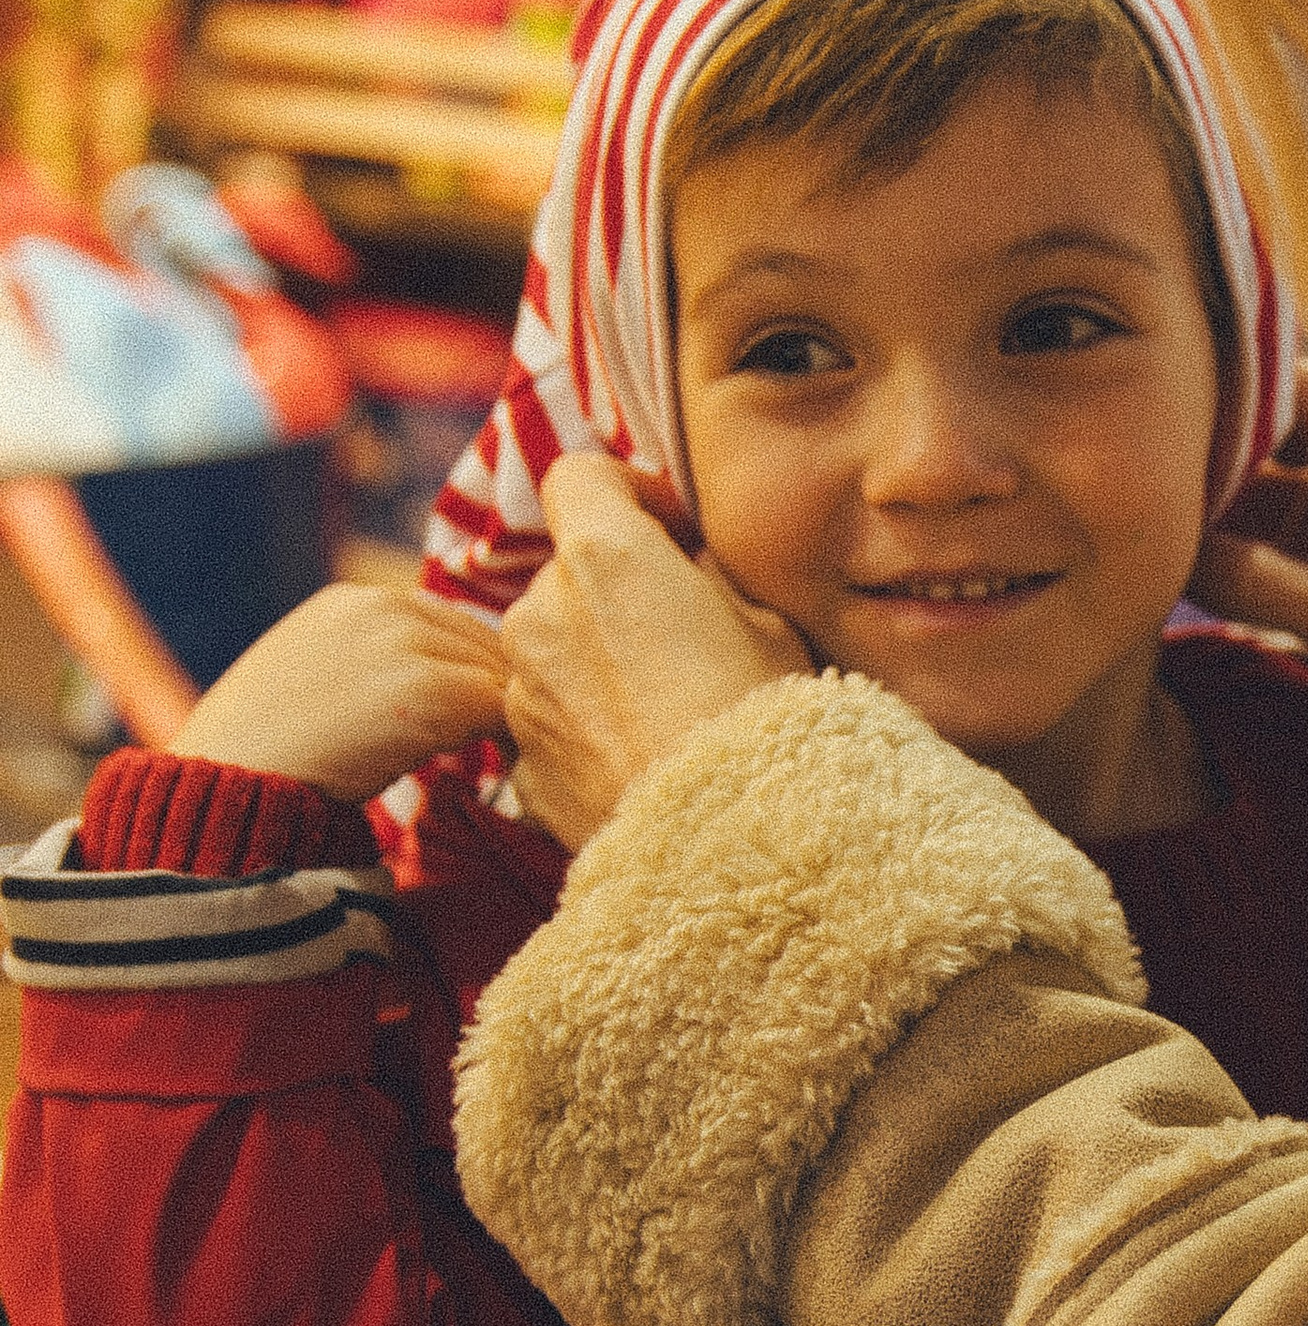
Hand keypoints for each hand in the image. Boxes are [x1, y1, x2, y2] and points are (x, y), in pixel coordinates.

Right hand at [173, 583, 511, 800]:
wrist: (224, 782)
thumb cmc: (259, 751)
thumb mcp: (310, 680)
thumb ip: (366, 667)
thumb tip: (423, 695)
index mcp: (353, 601)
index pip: (446, 625)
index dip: (468, 672)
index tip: (479, 718)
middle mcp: (384, 607)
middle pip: (482, 644)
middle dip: (494, 693)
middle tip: (502, 744)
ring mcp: (408, 645)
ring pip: (497, 675)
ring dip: (505, 718)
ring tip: (503, 759)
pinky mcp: (431, 691)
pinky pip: (501, 708)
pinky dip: (512, 742)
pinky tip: (503, 773)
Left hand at [500, 453, 811, 851]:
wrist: (733, 847)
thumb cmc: (766, 723)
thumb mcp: (769, 623)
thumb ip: (708, 581)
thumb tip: (688, 572)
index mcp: (606, 556)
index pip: (581, 478)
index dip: (625, 492)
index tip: (668, 530)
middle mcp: (542, 612)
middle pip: (569, 572)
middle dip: (618, 592)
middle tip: (686, 634)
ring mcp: (523, 690)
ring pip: (554, 650)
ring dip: (597, 662)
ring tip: (668, 709)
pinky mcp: (520, 761)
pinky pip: (554, 722)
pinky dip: (587, 729)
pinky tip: (645, 761)